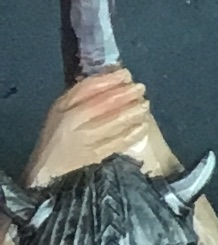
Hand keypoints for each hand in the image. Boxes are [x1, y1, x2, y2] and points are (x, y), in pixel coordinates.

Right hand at [25, 69, 163, 184]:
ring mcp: (85, 140)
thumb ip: (82, 97)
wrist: (47, 170)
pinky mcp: (96, 156)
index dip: (110, 80)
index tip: (126, 74)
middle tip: (141, 88)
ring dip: (133, 111)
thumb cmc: (56, 137)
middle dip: (125, 94)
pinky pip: (119, 142)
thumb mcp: (61, 112)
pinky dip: (133, 132)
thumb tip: (111, 79)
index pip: (88, 89)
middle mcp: (72, 122)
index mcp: (62, 108)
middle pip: (104, 103)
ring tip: (144, 105)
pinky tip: (142, 126)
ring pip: (114, 122)